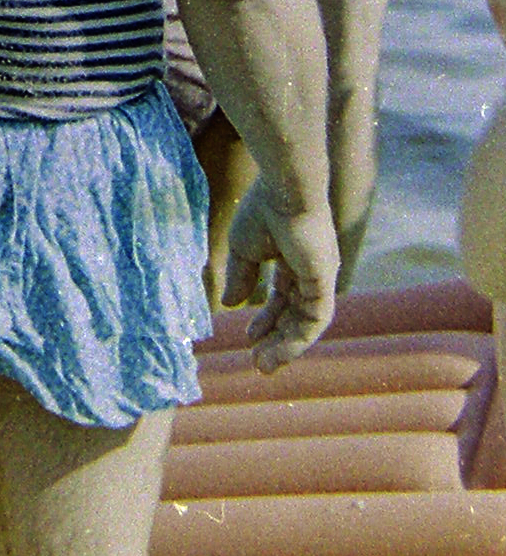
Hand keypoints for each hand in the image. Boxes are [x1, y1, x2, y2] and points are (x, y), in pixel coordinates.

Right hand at [222, 180, 338, 371]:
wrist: (284, 190)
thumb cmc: (263, 210)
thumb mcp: (243, 248)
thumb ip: (240, 276)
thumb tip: (231, 304)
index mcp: (294, 258)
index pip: (283, 296)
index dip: (267, 318)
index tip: (248, 336)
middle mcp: (312, 271)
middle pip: (296, 314)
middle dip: (276, 339)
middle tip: (257, 363)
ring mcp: (321, 278)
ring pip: (305, 323)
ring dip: (285, 347)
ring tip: (263, 365)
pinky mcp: (325, 284)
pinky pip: (314, 322)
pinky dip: (297, 340)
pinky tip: (277, 352)